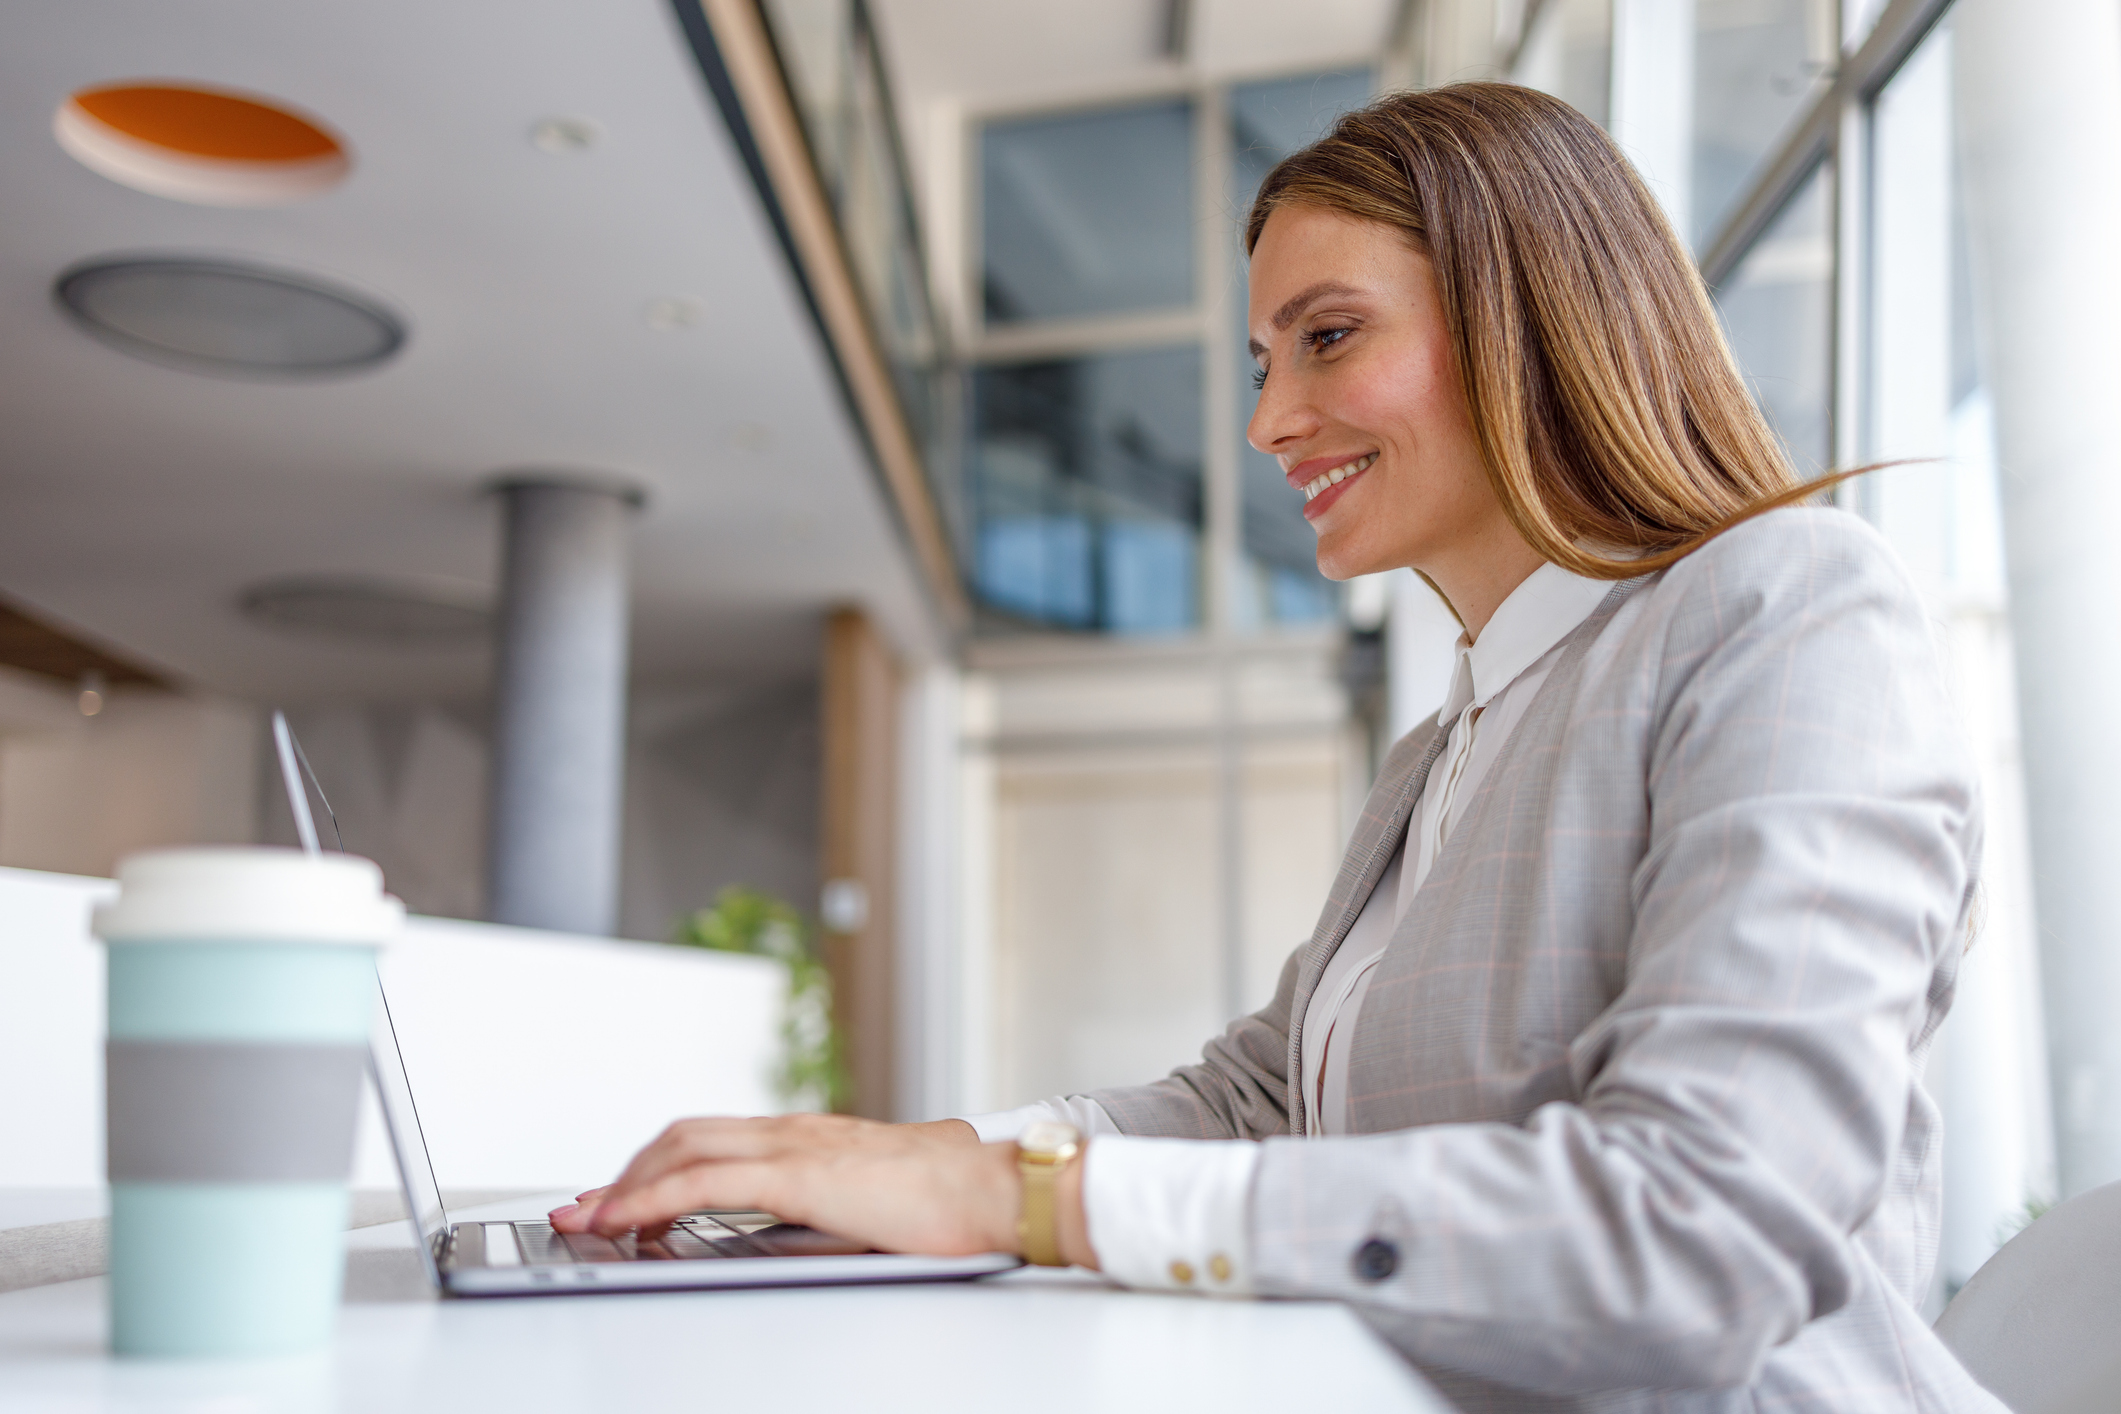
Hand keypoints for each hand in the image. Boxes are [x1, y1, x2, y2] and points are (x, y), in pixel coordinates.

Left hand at [546, 1120, 977, 1226]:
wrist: (996, 1190)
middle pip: (686, 1134)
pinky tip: (627, 1218)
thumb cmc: (956, 1202)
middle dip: (629, 1170)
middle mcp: (796, 1133)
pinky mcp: (799, 1175)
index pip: (717, 1137)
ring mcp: (795, 1147)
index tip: (622, 1195)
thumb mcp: (881, 1202)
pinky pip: (706, 1179)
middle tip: (588, 1206)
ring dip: (628, 1181)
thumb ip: (849, 1203)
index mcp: (813, 1140)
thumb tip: (843, 1218)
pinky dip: (654, 1197)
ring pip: (684, 1148)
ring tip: (592, 1216)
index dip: (660, 1164)